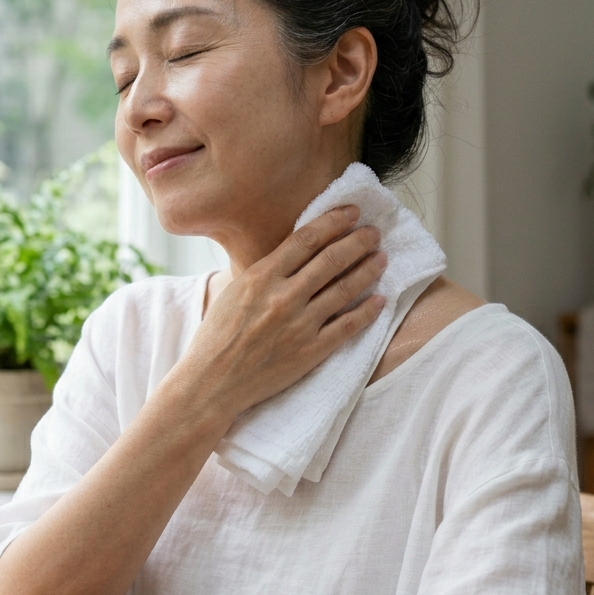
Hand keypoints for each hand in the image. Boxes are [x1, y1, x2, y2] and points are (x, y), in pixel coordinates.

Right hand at [177, 205, 385, 418]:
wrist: (212, 381)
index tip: (351, 213)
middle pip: (331, 260)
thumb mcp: (234, 292)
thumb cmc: (217, 336)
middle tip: (373, 232)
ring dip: (367, 270)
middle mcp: (283, 297)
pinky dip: (367, 311)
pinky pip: (347, 326)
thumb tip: (295, 255)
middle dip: (357, 242)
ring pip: (344, 289)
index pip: (306, 240)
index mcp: (261, 277)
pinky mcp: (311, 351)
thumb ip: (265, 273)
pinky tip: (380, 299)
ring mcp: (300, 325)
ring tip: (381, 258)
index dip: (333, 222)